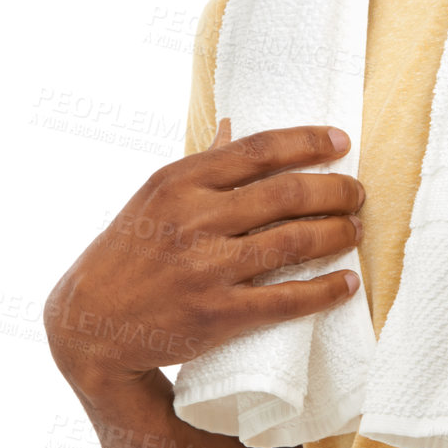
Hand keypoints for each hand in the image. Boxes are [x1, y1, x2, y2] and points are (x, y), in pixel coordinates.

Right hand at [45, 119, 365, 395]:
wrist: (89, 323)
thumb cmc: (130, 250)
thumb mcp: (155, 197)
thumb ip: (202, 163)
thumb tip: (234, 124)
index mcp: (180, 181)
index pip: (259, 149)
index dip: (308, 141)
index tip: (342, 141)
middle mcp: (193, 219)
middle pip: (287, 193)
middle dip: (336, 191)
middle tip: (358, 193)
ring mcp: (205, 268)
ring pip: (294, 242)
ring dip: (338, 234)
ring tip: (356, 231)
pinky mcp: (216, 314)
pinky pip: (286, 299)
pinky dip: (325, 290)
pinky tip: (348, 284)